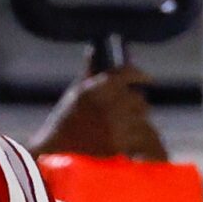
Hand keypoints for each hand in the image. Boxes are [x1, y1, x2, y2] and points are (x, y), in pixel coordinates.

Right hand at [33, 65, 167, 161]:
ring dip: (138, 119)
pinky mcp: (119, 145)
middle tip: (133, 106)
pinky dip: (135, 136)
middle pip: (138, 98)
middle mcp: (109, 104)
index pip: (128, 73)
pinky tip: (129, 138)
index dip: (140, 75)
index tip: (147, 78)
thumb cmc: (64, 121)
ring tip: (129, 123)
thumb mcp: (76, 93)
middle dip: (137, 101)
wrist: (55, 152)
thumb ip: (89, 72)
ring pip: (141, 117)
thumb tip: (93, 49)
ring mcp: (116, 126)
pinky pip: (138, 136)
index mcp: (97, 87)